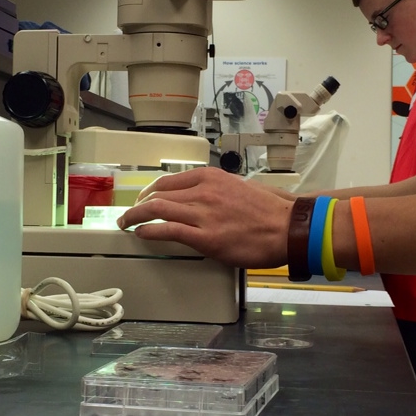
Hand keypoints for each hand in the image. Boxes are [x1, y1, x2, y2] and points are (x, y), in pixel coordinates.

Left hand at [117, 167, 293, 268]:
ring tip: (126, 224)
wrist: (289, 227)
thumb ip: (219, 190)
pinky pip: (167, 230)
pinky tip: (140, 233)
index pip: (170, 181)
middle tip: (129, 213)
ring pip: (157, 209)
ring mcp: (203, 214)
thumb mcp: (242, 187)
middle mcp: (204, 191)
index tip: (144, 198)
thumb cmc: (272, 210)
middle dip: (138, 205)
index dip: (151, 191)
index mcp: (212, 177)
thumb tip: (206, 199)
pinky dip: (148, 230)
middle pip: (158, 194)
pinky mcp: (205, 237)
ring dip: (135, 217)